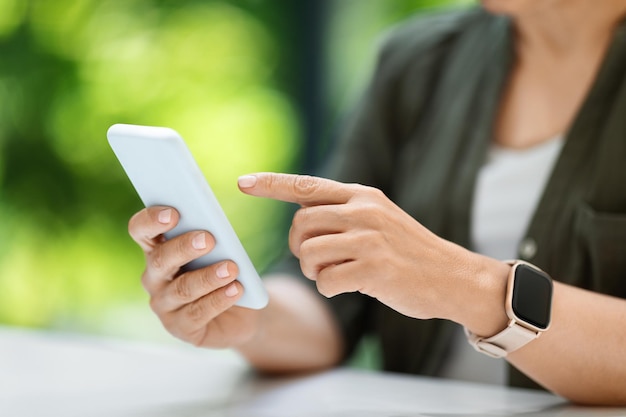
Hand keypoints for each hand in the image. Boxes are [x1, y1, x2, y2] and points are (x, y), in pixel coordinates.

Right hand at [128, 206, 261, 347]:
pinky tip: (236, 289)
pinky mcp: (181, 328)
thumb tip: (214, 227)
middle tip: (208, 239)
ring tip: (231, 268)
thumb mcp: (219, 249)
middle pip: (160, 260)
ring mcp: (164, 305)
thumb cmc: (224, 269)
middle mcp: (154, 278)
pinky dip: (219, 299)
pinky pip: (197, 313)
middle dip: (184, 247)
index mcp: (157, 249)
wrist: (242, 311)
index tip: (173, 213)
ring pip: (182, 289)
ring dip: (208, 277)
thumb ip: (211, 236)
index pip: (140, 230)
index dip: (151, 220)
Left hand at [238, 173, 506, 326]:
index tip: (242, 182)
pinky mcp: (373, 269)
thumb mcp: (379, 219)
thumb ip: (343, 213)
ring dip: (313, 271)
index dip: (271, 185)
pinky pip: (325, 281)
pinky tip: (347, 288)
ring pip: (308, 253)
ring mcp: (369, 239)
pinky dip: (329, 289)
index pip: (307, 186)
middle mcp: (363, 211)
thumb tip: (301, 217)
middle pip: (300, 224)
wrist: (452, 278)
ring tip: (334, 274)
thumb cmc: (408, 252)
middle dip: (298, 247)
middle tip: (315, 260)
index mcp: (362, 196)